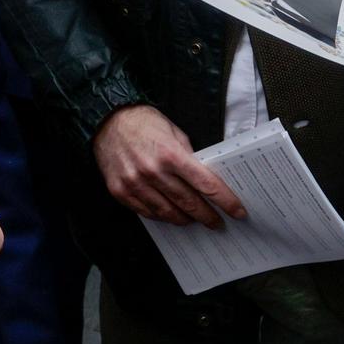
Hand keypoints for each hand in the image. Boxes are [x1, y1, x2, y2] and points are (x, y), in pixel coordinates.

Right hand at [92, 104, 245, 227]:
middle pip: (189, 203)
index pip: (206, 184)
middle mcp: (153, 172)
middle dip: (207, 216)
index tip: (237, 211)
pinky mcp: (121, 192)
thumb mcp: (174, 132)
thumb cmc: (144, 123)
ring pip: (168, 213)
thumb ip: (188, 157)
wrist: (107, 120)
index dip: (225, 201)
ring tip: (195, 220)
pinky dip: (162, 217)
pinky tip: (172, 216)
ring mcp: (135, 184)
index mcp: (171, 154)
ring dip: (186, 220)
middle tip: (218, 223)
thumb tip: (203, 178)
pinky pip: (147, 213)